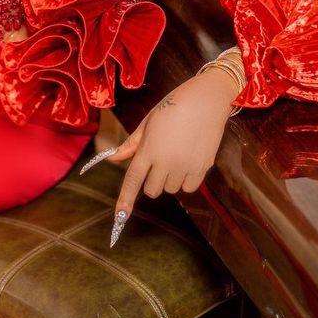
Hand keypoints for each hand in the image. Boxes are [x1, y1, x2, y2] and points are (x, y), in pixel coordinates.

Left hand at [80, 68, 237, 245]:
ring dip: (169, 179)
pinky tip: (188, 160)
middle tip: (158, 160)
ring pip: (171, 189)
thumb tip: (112, 158)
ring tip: (176, 153)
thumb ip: (131, 144)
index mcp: (149, 149)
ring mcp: (185, 167)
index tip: (120, 216)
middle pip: (152, 190)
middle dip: (152, 180)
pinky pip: (189, 188)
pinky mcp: (202, 169)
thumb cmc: (172, 106)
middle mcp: (166, 162)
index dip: (125, 200)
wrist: (205, 101)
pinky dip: (186, 180)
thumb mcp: (148, 122)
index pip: (133, 180)